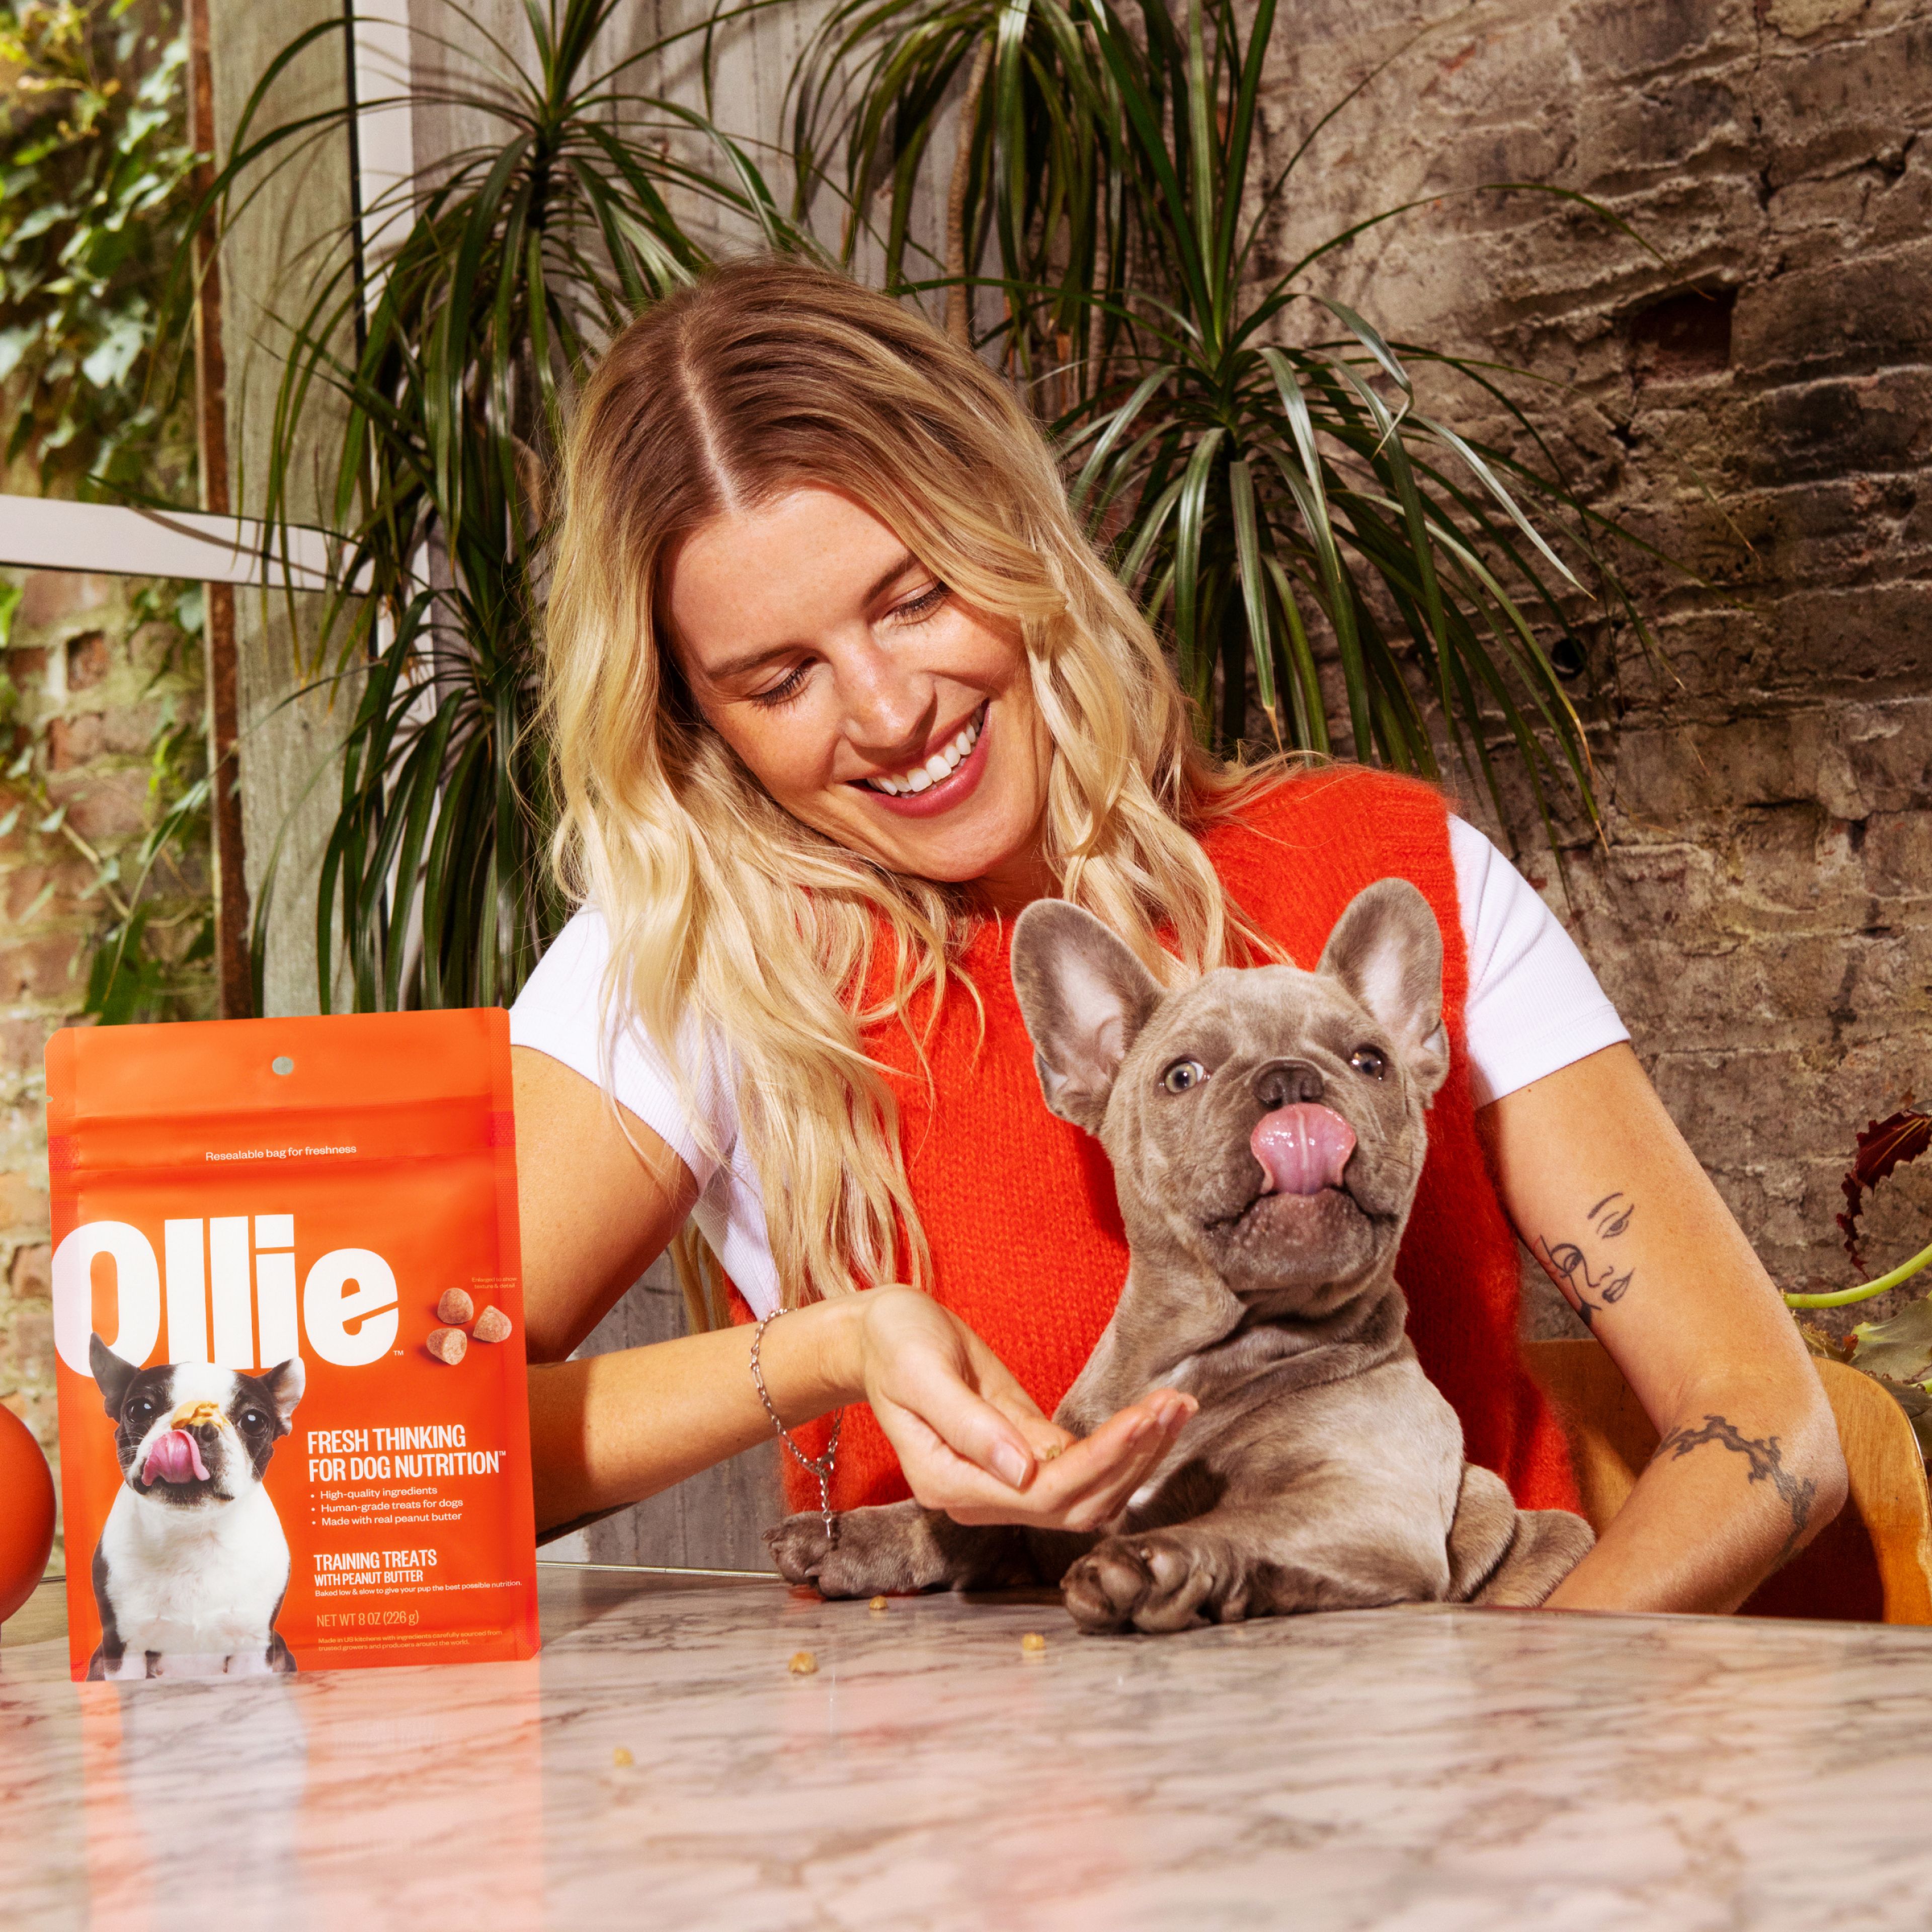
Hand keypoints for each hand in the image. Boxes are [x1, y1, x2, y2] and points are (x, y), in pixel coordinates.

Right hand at [849, 1287, 1195, 1529]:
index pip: (1043, 1493)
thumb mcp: (920, 1372)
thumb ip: (967, 1425)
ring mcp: (1005, 1482)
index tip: (1142, 1418)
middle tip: (1174, 1405)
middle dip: (1131, 1458)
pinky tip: (1155, 1413)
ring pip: (1088, 1493)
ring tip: (1177, 1406)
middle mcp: (981, 1496)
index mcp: (948, 1482)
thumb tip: (1023, 1471)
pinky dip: (1123, 1445)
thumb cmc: (895, 1345)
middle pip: (1075, 1502)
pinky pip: (1082, 1467)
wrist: (882, 1334)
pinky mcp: (1025, 1456)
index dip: (1099, 1461)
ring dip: (1138, 1456)